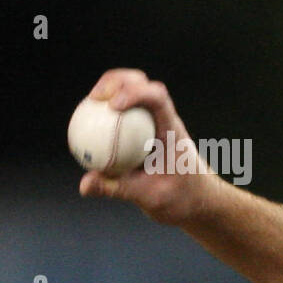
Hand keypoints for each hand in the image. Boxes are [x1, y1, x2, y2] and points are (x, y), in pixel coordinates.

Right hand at [77, 69, 219, 225]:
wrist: (197, 201)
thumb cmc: (180, 199)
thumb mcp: (150, 198)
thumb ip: (117, 189)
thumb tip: (85, 185)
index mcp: (171, 131)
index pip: (158, 98)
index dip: (134, 93)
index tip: (113, 106)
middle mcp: (163, 120)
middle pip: (142, 83)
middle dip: (116, 82)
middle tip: (94, 98)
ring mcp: (152, 123)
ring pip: (132, 91)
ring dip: (110, 89)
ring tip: (89, 103)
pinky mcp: (142, 130)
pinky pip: (123, 112)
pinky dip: (105, 110)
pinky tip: (86, 122)